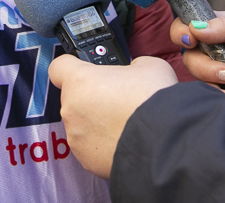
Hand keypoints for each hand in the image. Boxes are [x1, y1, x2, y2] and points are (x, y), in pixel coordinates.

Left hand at [48, 55, 177, 178]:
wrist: (166, 142)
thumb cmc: (154, 100)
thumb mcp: (147, 65)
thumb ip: (130, 66)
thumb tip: (132, 73)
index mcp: (79, 80)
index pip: (58, 67)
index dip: (71, 68)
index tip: (84, 72)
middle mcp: (70, 108)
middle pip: (73, 98)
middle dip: (92, 98)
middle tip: (118, 100)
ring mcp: (76, 137)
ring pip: (82, 124)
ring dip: (97, 123)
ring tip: (125, 124)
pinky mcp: (87, 160)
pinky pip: (91, 147)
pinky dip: (104, 145)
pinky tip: (125, 141)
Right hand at [170, 11, 224, 118]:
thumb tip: (196, 27)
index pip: (189, 24)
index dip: (183, 31)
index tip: (191, 40)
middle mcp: (220, 49)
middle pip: (189, 55)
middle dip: (202, 63)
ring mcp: (224, 73)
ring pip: (197, 77)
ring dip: (211, 79)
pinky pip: (212, 96)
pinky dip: (218, 96)